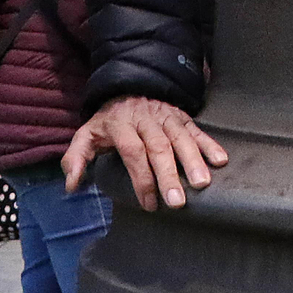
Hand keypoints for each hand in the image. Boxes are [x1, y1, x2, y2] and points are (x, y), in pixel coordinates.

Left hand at [61, 96, 228, 209]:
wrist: (128, 87)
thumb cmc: (108, 122)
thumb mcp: (86, 135)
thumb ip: (76, 158)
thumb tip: (72, 185)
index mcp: (120, 124)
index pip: (133, 152)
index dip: (141, 178)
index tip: (149, 204)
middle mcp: (145, 119)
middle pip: (158, 148)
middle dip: (168, 175)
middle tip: (177, 202)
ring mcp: (166, 116)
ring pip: (180, 138)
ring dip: (193, 161)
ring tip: (202, 184)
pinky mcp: (181, 116)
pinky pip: (196, 130)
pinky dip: (209, 144)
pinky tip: (220, 160)